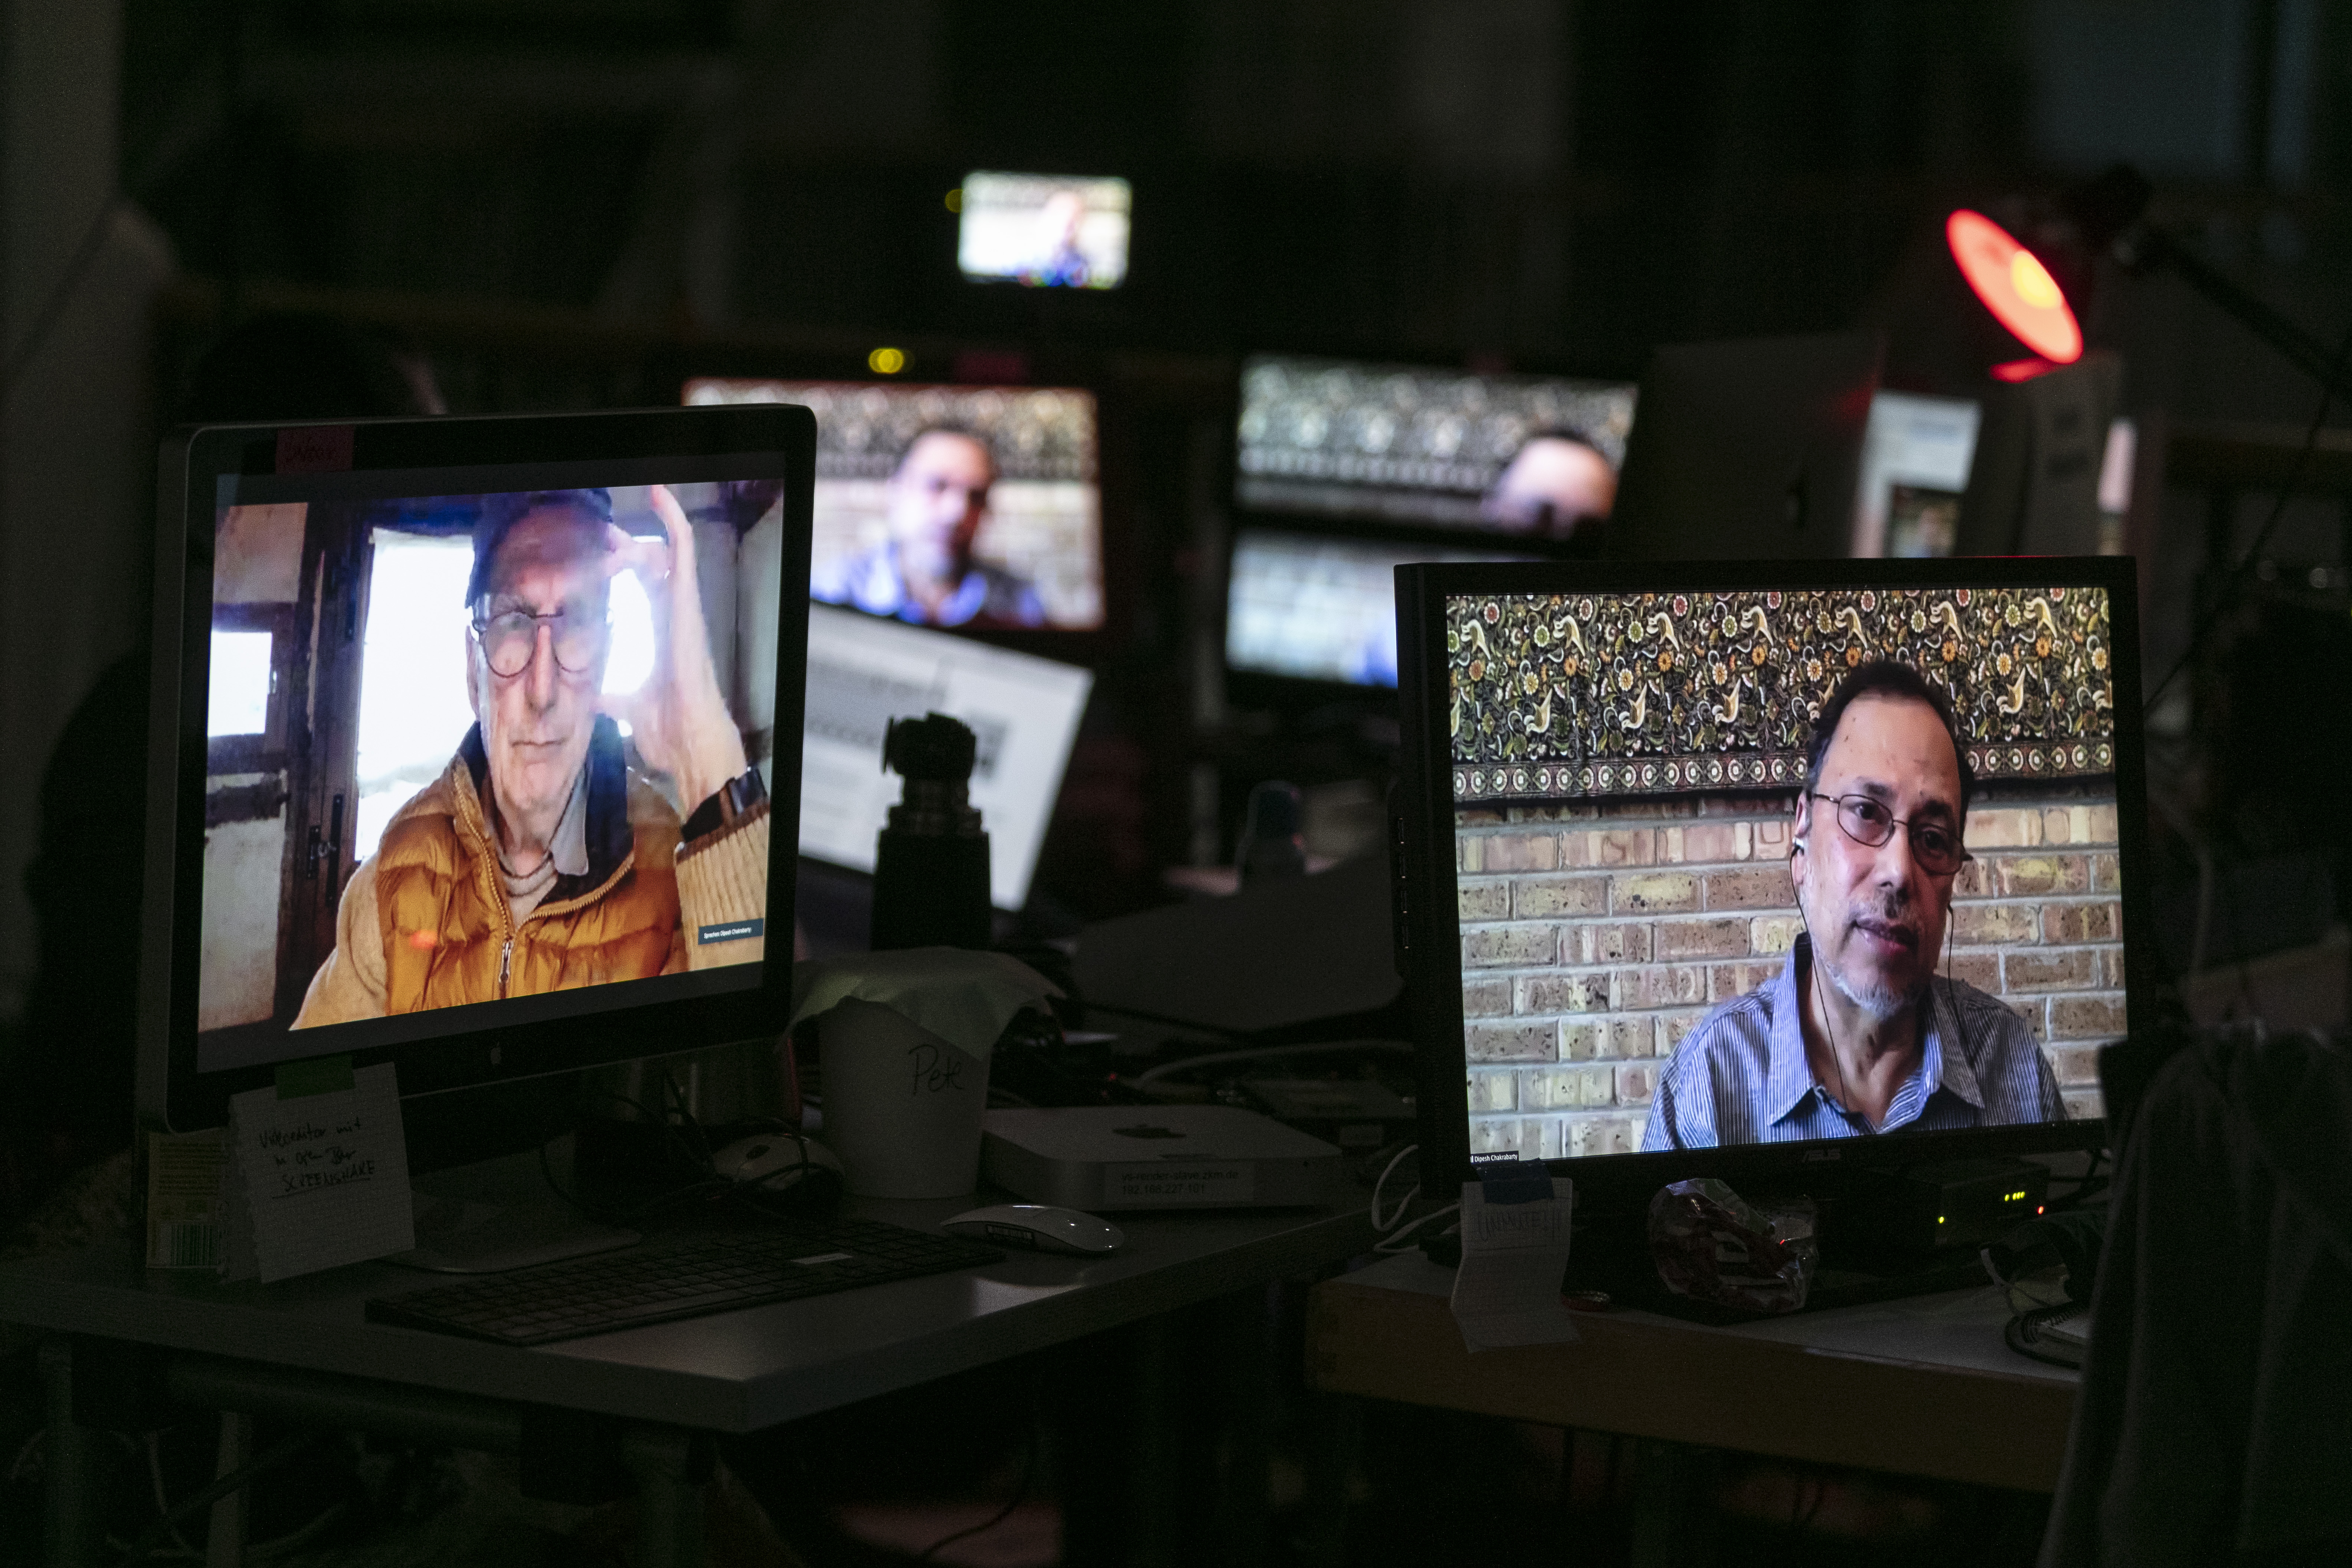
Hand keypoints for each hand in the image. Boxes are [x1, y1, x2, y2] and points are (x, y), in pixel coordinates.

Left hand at [598, 484, 747, 815]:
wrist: (690, 746)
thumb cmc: (670, 732)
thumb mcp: (627, 708)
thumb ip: (611, 697)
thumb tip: (591, 699)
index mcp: (664, 636)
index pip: (647, 588)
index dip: (625, 567)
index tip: (600, 553)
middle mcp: (676, 619)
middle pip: (654, 567)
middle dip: (628, 547)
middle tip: (602, 534)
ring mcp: (684, 611)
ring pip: (669, 555)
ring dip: (643, 533)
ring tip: (621, 519)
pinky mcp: (687, 607)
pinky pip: (683, 556)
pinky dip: (674, 525)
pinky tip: (661, 500)